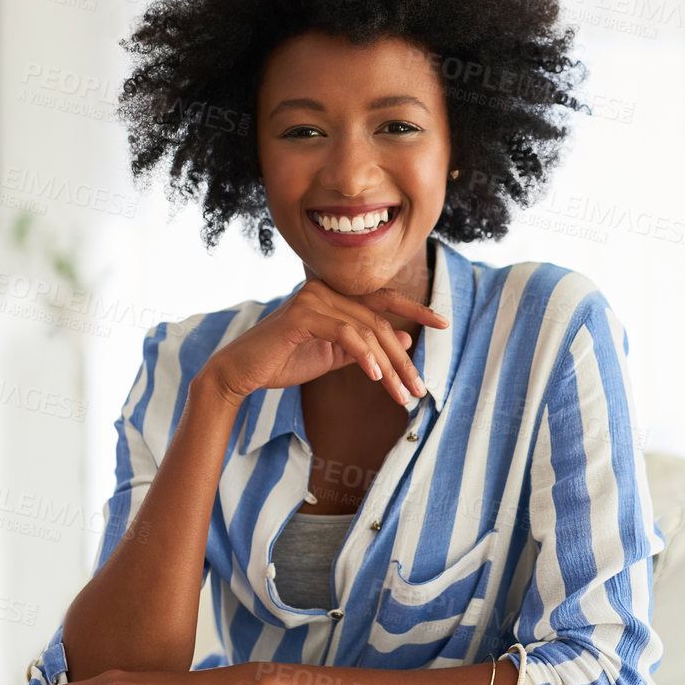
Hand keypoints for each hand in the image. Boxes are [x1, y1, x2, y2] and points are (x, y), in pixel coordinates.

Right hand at [201, 279, 447, 407]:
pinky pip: (345, 334)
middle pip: (379, 322)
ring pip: (367, 330)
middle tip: (419, 389)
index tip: (444, 323)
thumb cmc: (282, 362)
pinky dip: (364, 356)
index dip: (415, 310)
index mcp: (333, 296)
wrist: (240, 372)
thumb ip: (365, 347)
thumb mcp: (332, 356)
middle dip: (403, 359)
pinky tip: (377, 378)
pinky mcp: (301, 316)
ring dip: (389, 366)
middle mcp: (324, 290)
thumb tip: (406, 340)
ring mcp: (312, 299)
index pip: (382, 299)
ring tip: (404, 394)